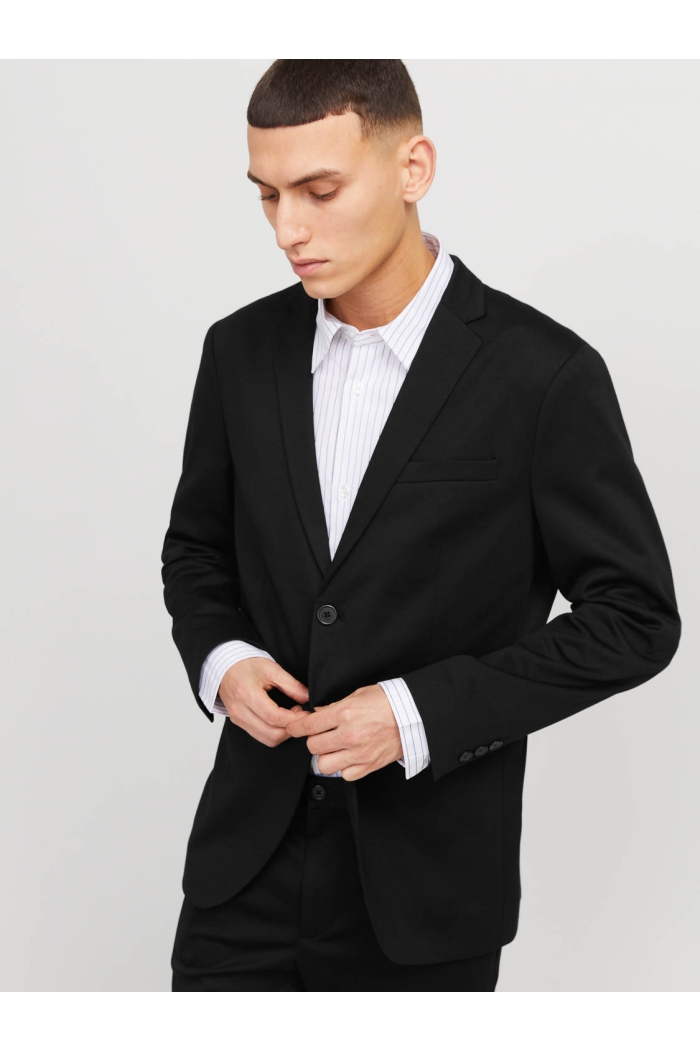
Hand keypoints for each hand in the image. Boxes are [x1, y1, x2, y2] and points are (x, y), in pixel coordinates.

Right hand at [218, 658, 309, 747]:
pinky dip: (274, 732)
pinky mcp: (238, 723)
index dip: (294, 718)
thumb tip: (307, 698)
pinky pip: (260, 736)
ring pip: (267, 739)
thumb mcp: (272, 669)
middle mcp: (240, 711)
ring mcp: (238, 719)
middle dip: (292, 728)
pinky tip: (280, 719)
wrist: (225, 666)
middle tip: (301, 714)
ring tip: (291, 716)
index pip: (274, 717)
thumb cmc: (246, 665)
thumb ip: (292, 685)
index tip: (306, 713)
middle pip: (272, 734)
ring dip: (284, 732)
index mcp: (247, 694)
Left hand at [285, 684, 402, 780]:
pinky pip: (345, 775)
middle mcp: (349, 735)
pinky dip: (343, 767)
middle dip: (313, 740)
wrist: (414, 716)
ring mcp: (359, 753)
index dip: (296, 727)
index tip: (294, 728)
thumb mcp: (358, 694)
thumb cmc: (388, 702)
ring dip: (326, 756)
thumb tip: (318, 713)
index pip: (309, 725)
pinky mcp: (369, 765)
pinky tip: (348, 757)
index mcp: (345, 713)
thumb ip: (335, 706)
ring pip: (324, 764)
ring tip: (334, 748)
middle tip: (321, 735)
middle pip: (313, 746)